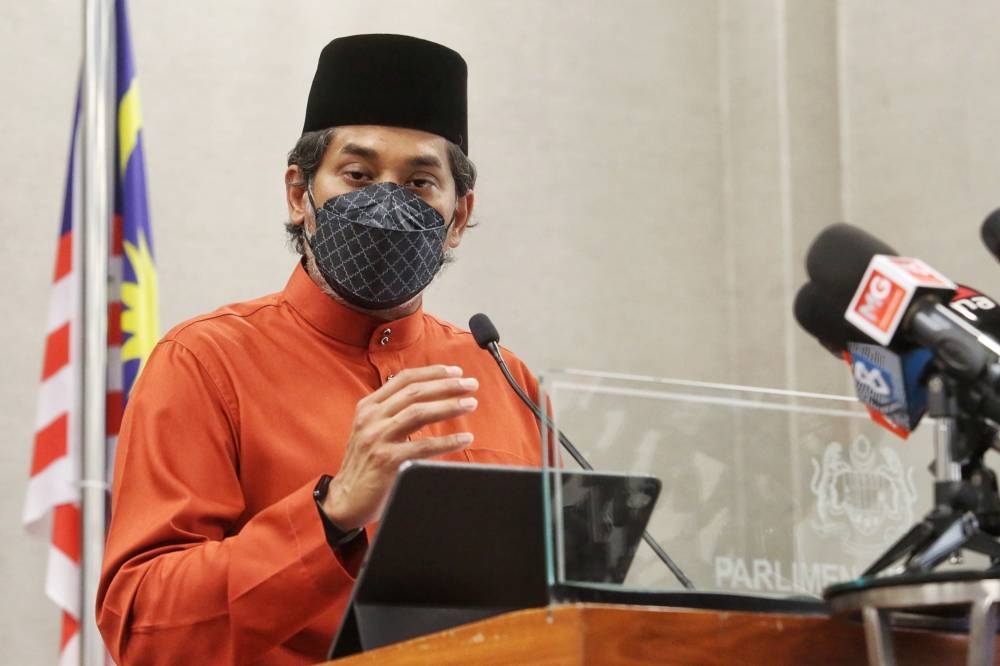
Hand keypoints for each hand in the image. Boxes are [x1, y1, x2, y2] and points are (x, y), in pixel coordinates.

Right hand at [321, 364, 477, 528]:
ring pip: (419, 412)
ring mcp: (378, 438)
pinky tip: (464, 438)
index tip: (455, 372)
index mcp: (369, 407)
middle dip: (447, 385)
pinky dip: (447, 441)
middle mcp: (372, 418)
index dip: (432, 373)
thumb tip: (430, 398)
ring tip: (470, 404)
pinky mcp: (387, 460)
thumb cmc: (366, 464)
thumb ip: (393, 412)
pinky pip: (423, 447)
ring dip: (449, 406)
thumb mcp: (372, 430)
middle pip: (415, 392)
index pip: (404, 379)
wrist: (345, 499)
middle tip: (470, 384)